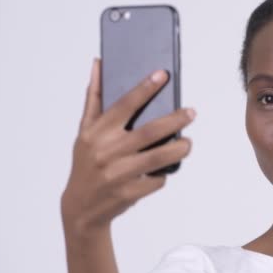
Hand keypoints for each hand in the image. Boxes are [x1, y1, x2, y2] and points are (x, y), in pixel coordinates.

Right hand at [61, 59, 194, 238]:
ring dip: (179, 149)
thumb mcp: (85, 131)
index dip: (144, 88)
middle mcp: (107, 152)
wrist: (81, 208)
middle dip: (175, 120)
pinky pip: (157, 180)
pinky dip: (164, 173)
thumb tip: (98, 64)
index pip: (124, 105)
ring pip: (159, 157)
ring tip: (187, 143)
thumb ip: (94, 98)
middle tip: (191, 112)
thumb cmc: (86, 162)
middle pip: (150, 131)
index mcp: (96, 133)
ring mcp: (118, 174)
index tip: (163, 75)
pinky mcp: (129, 193)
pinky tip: (164, 168)